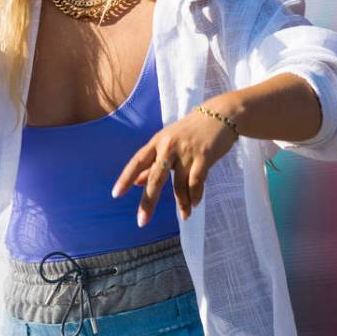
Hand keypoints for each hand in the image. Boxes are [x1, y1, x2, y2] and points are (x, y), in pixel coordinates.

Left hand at [111, 99, 239, 225]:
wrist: (220, 114)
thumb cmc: (190, 130)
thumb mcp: (168, 142)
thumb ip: (153, 162)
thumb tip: (137, 182)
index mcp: (157, 141)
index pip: (137, 161)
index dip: (125, 178)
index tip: (116, 195)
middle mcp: (169, 146)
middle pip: (155, 178)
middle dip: (148, 201)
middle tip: (141, 221)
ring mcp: (187, 151)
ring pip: (179, 185)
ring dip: (181, 203)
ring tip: (184, 215)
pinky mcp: (204, 156)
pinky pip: (196, 182)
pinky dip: (195, 196)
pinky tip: (194, 204)